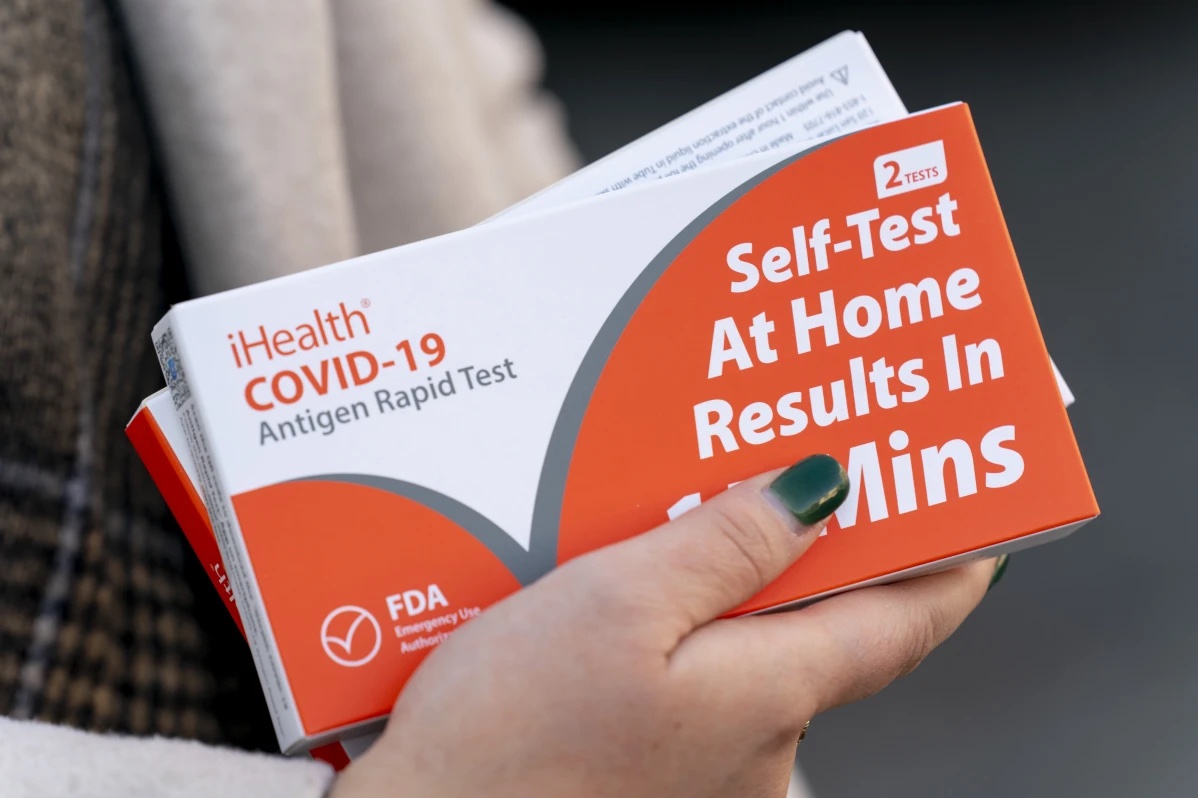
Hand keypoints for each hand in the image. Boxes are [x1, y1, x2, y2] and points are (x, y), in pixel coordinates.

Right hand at [332, 454, 996, 797]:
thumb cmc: (508, 736)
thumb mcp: (617, 603)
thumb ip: (727, 546)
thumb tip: (820, 494)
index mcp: (770, 695)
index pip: (907, 621)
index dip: (951, 562)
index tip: (976, 510)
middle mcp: (763, 748)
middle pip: (824, 631)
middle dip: (810, 558)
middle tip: (783, 476)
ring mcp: (713, 774)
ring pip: (752, 656)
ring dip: (733, 594)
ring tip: (677, 524)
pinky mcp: (661, 777)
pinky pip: (701, 687)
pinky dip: (686, 638)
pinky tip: (624, 604)